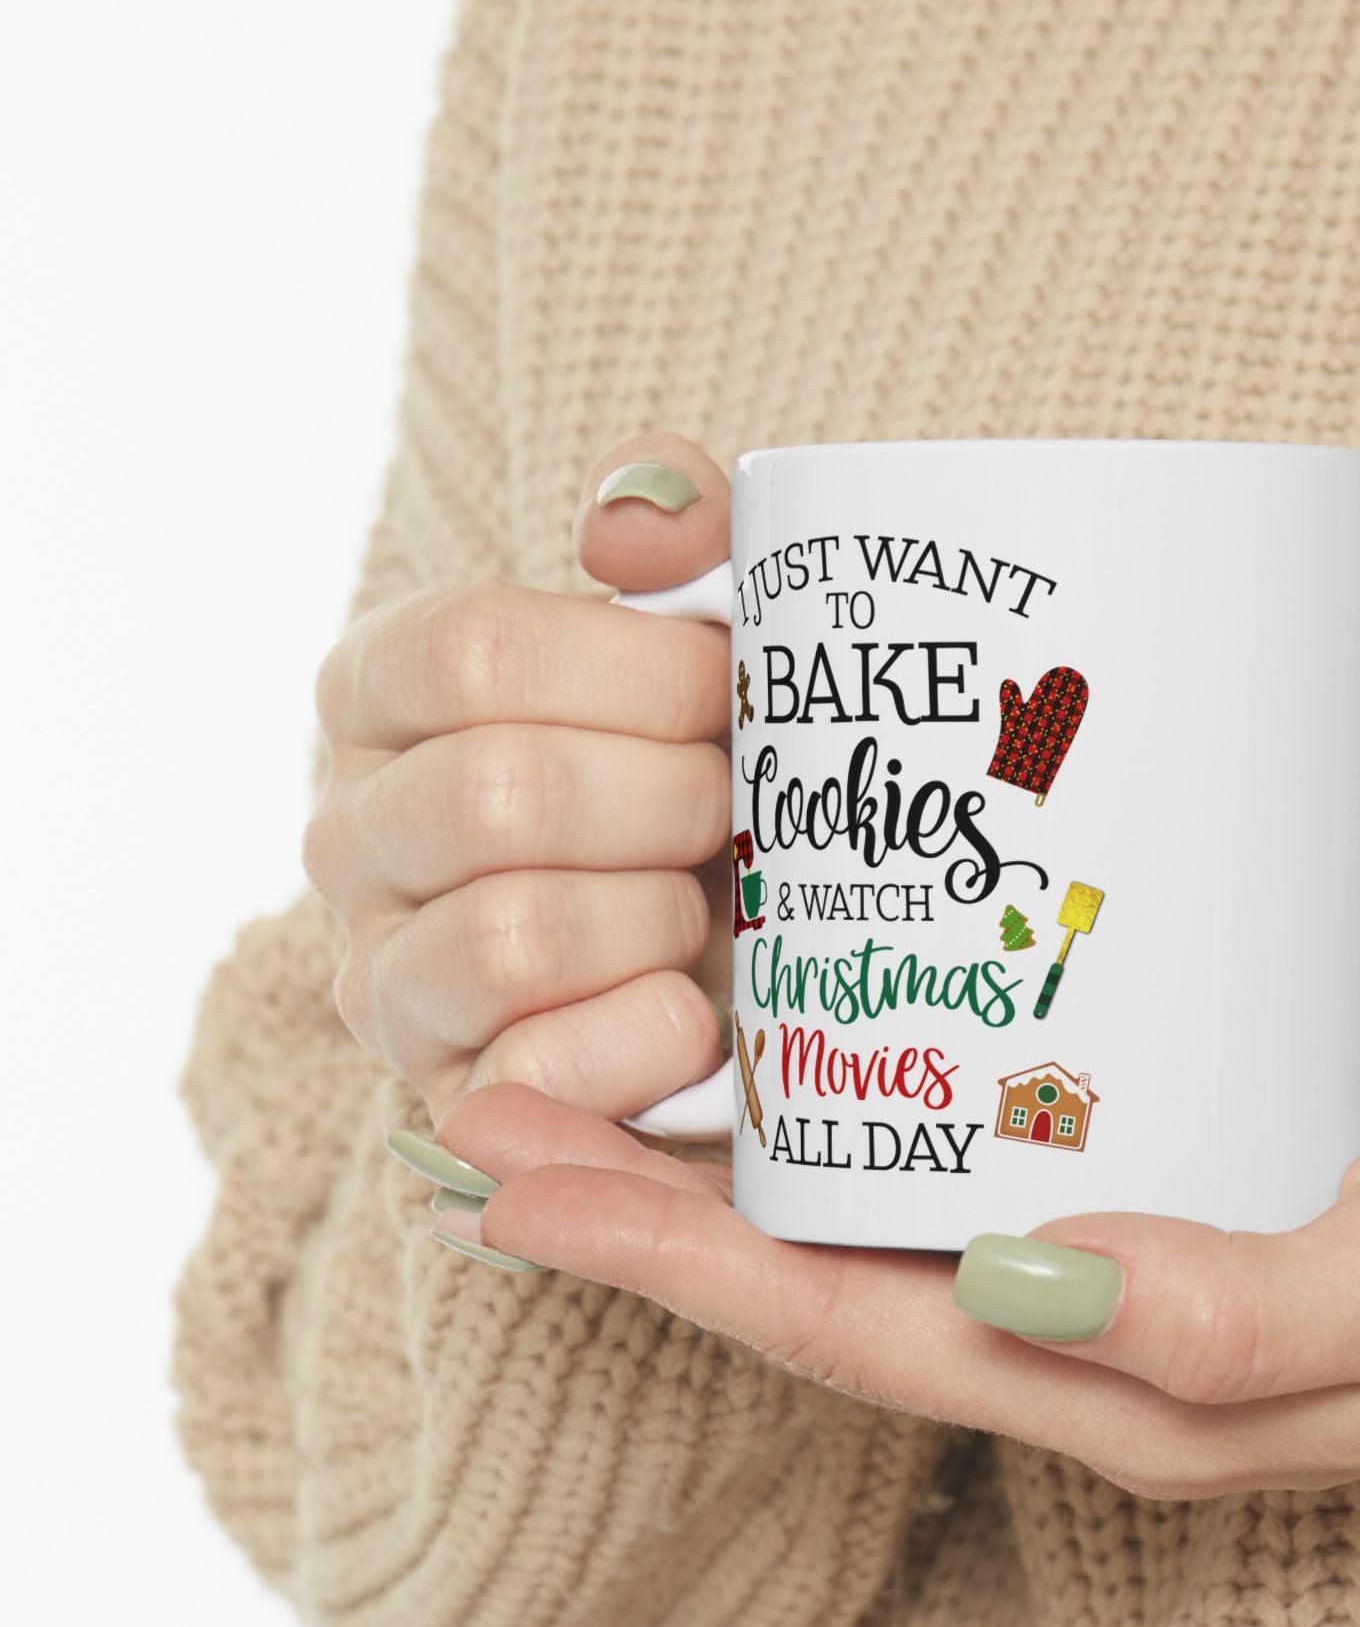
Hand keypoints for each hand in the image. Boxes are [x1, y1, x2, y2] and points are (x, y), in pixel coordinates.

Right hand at [305, 434, 733, 1123]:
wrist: (742, 942)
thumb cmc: (707, 763)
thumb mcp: (703, 627)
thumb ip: (675, 529)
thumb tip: (631, 527)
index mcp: (383, 692)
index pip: (471, 651)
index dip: (636, 672)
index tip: (727, 689)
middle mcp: (350, 834)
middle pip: (501, 796)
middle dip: (670, 802)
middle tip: (736, 809)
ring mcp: (387, 978)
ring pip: (513, 936)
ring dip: (659, 918)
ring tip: (708, 908)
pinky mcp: (451, 1099)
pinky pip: (538, 1073)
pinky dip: (649, 1036)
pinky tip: (697, 1009)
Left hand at [421, 1078, 1359, 1497]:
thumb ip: (1234, 1311)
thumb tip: (1027, 1282)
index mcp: (1117, 1391)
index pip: (844, 1328)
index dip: (670, 1259)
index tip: (515, 1178)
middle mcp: (1081, 1337)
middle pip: (817, 1276)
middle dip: (643, 1203)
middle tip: (489, 1098)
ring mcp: (1105, 1267)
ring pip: (872, 1218)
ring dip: (723, 1151)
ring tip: (593, 1053)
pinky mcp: (1150, 1181)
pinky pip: (960, 1160)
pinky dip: (853, 1108)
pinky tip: (806, 1029)